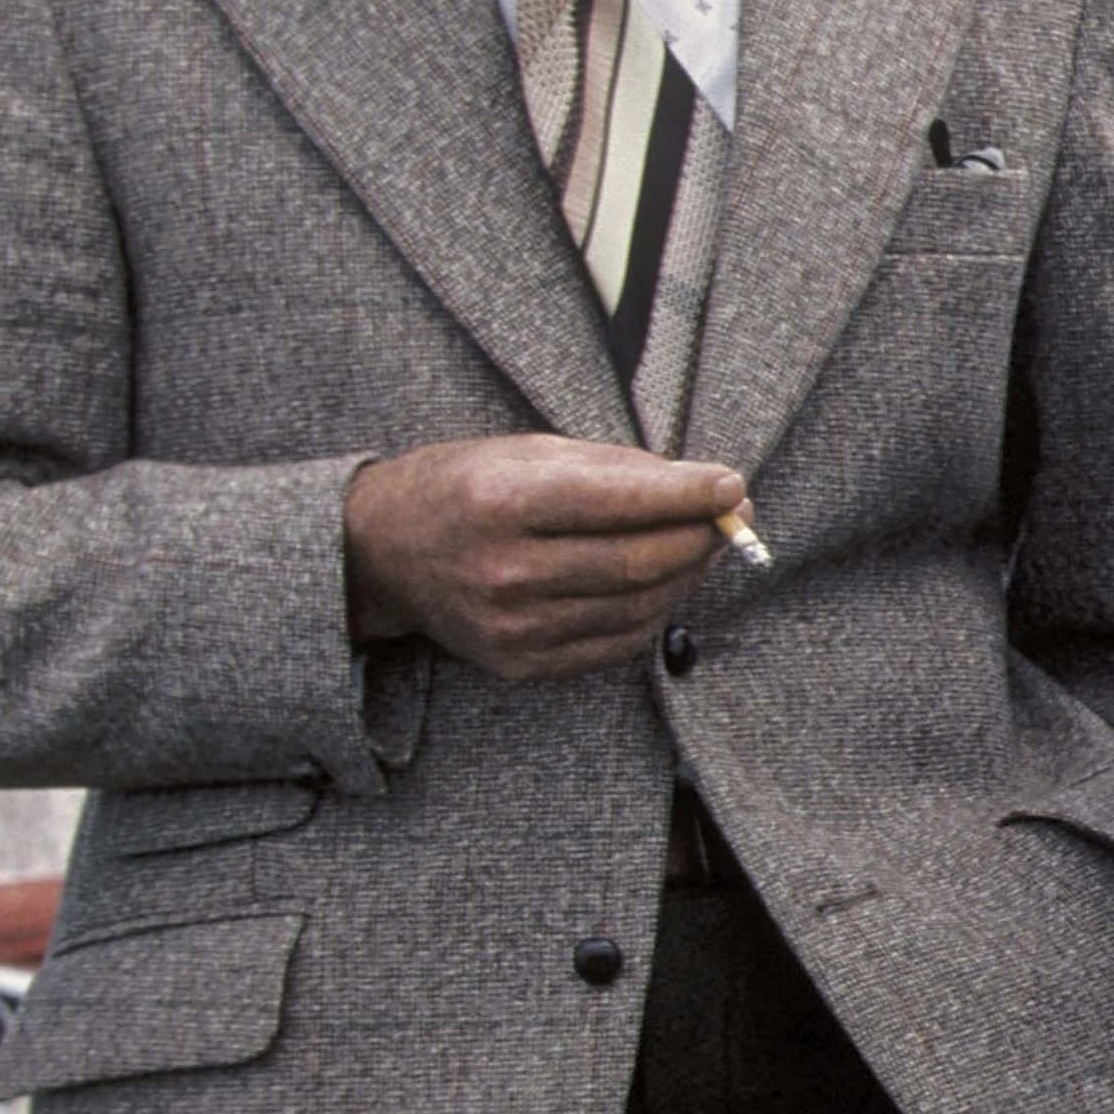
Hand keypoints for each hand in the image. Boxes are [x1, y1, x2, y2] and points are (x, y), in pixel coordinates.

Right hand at [339, 434, 750, 679]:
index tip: (732, 484)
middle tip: (730, 514)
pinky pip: (615, 642)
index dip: (688, 495)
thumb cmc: (463, 487)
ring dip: (686, 574)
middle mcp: (503, 570)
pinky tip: (662, 580)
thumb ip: (616, 468)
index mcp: (500, 501)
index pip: (618, 502)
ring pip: (638, 607)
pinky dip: (654, 610)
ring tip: (701, 542)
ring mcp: (511, 625)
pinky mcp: (519, 662)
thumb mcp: (526, 451)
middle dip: (699, 536)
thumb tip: (705, 485)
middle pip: (639, 562)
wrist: (381, 551)